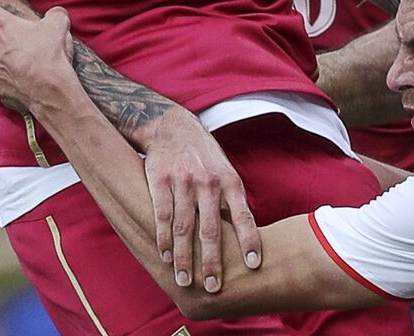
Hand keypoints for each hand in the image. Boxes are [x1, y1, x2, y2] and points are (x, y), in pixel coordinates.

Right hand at [140, 107, 262, 291]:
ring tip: (185, 280)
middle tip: (214, 286)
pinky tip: (165, 256)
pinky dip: (163, 238)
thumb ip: (230, 202)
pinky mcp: (160, 180)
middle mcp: (209, 182)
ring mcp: (184, 181)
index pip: (243, 215)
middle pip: (212, 228)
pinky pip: (162, 215)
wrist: (171, 127)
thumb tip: (242, 235)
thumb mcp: (224, 172)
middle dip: (213, 260)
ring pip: (185, 226)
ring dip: (185, 257)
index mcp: (230, 181)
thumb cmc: (204, 157)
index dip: (249, 240)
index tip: (253, 264)